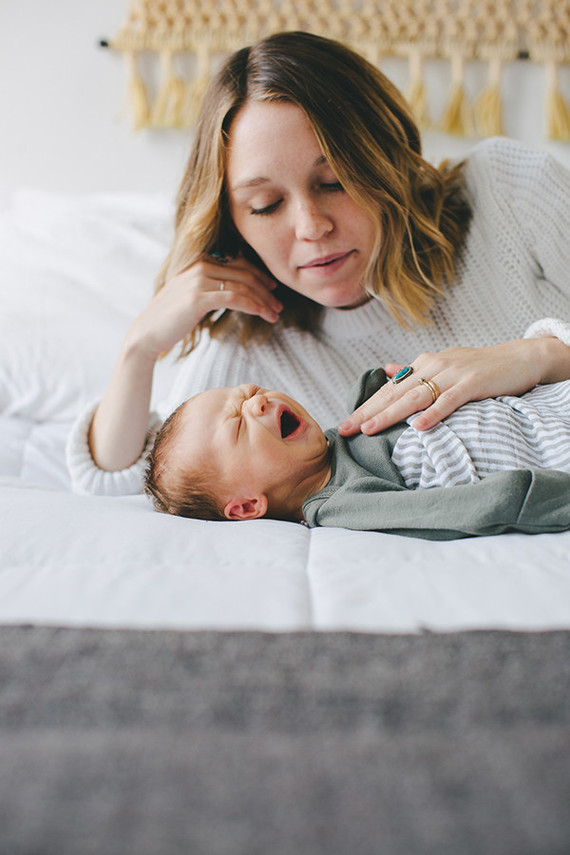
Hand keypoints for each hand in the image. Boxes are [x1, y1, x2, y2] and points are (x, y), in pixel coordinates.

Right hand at [127, 255, 281, 359]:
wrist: (147, 333)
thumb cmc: (171, 320)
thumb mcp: (193, 297)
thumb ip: (212, 289)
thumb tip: (235, 293)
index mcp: (200, 262)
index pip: (239, 264)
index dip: (260, 276)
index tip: (273, 290)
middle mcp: (201, 266)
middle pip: (245, 274)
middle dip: (266, 291)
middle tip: (279, 306)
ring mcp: (199, 280)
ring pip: (242, 286)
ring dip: (263, 301)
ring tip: (275, 314)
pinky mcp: (198, 297)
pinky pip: (234, 297)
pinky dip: (252, 305)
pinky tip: (262, 314)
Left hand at [338, 339, 566, 435]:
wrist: (519, 357)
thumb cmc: (480, 367)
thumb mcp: (443, 364)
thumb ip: (415, 371)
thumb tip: (386, 370)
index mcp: (423, 363)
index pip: (388, 388)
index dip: (365, 405)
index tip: (345, 423)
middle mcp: (433, 366)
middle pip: (394, 393)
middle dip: (368, 411)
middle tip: (345, 429)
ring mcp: (452, 374)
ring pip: (415, 397)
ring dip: (390, 414)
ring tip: (370, 429)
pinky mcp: (472, 384)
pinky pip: (448, 400)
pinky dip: (433, 413)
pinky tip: (418, 427)